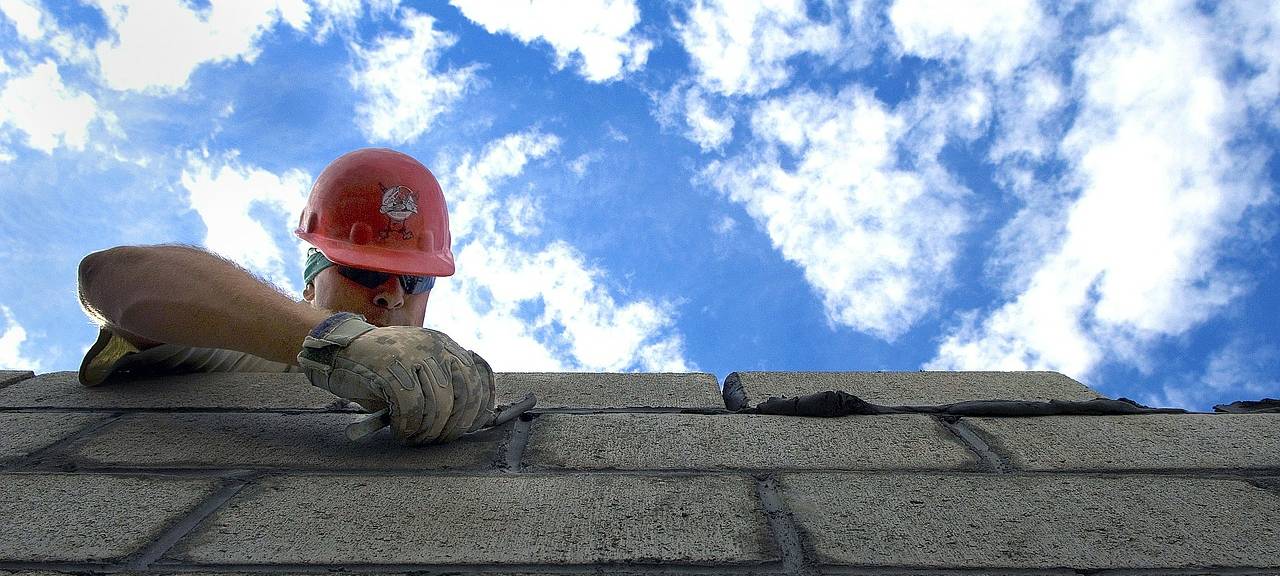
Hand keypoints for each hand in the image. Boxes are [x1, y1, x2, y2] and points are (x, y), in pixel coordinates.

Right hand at [297, 312, 494, 443]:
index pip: (479, 376)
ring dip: (429, 430)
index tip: (472, 428)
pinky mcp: (391, 367)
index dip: (480, 406)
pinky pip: (411, 406)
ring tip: (415, 438)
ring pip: (439, 403)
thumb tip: (472, 421)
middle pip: (465, 392)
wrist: (339, 351)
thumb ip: (444, 386)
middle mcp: (435, 346)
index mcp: (445, 345)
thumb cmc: (381, 370)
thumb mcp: (418, 370)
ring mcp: (413, 354)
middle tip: (438, 440)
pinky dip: (408, 426)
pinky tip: (400, 432)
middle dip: (455, 424)